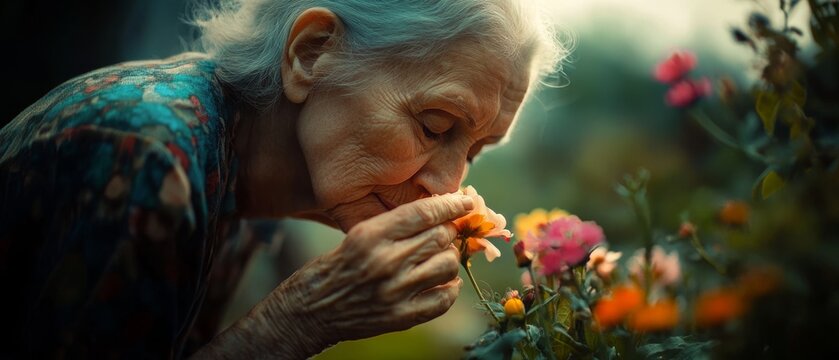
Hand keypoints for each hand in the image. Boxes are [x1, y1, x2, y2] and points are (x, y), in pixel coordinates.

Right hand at [197, 193, 473, 358]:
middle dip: (449, 231)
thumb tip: (440, 212)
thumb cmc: (334, 268)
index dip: (451, 204)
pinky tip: (439, 283)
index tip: (467, 200)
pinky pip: (445, 298)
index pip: (424, 212)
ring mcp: (395, 292)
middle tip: (447, 232)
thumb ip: (394, 225)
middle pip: (440, 236)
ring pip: (448, 264)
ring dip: (448, 259)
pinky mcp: (402, 317)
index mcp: (371, 235)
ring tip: (437, 259)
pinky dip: (449, 288)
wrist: (309, 312)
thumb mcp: (357, 235)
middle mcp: (385, 262)